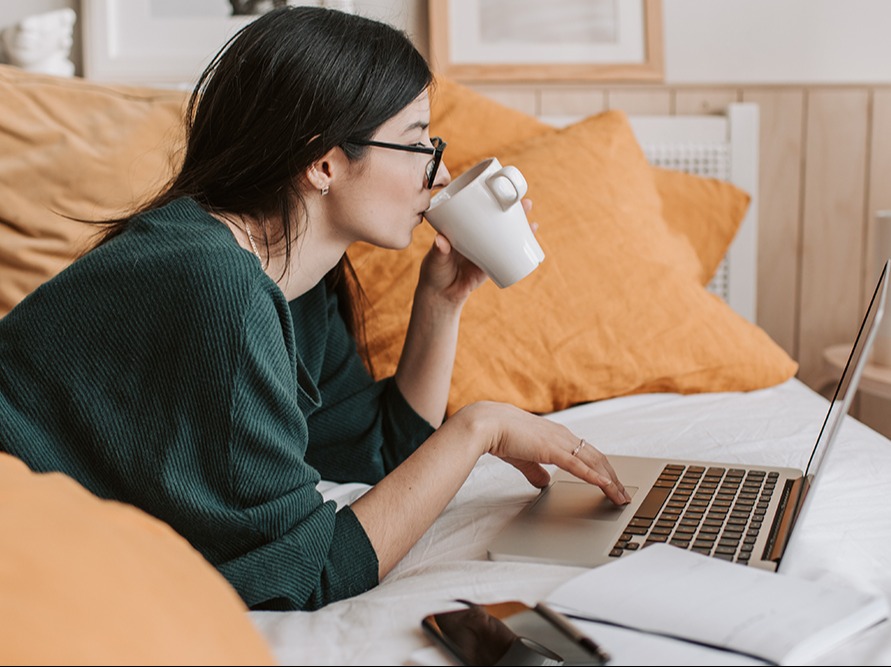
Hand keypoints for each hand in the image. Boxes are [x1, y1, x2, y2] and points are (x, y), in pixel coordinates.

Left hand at [417, 199, 536, 306]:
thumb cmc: (434, 272)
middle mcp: (477, 235)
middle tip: (526, 204)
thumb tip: (441, 240)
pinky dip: (520, 248)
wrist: (441, 295)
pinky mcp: (492, 265)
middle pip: (498, 218)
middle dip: (514, 210)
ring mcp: (486, 249)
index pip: (479, 209)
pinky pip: (509, 254)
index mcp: (463, 228)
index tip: (503, 190)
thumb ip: (438, 250)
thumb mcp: (435, 259)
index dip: (492, 199)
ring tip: (533, 223)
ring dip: (521, 227)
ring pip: (506, 234)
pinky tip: (531, 242)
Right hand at [454, 401, 630, 505]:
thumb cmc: (502, 435)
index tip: (611, 483)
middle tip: (623, 495)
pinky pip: (579, 466)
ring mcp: (560, 442)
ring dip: (610, 481)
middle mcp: (564, 436)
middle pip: (597, 458)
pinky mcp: (553, 450)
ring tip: (620, 496)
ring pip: (594, 462)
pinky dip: (595, 477)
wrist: (488, 424)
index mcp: (557, 435)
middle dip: (613, 478)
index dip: (602, 469)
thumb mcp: (523, 457)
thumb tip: (544, 483)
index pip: (587, 453)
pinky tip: (606, 487)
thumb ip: (536, 470)